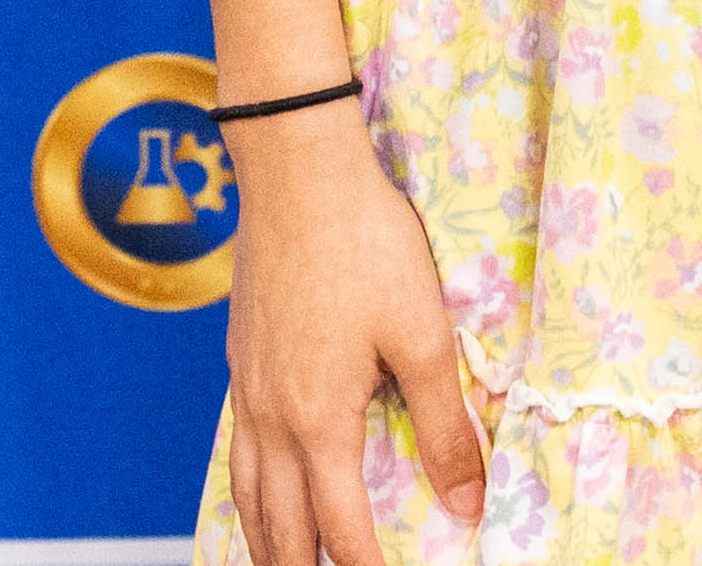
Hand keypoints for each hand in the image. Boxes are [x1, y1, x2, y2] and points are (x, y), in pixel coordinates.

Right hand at [222, 103, 489, 565]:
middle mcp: (271, 416)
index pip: (339, 529)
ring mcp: (246, 388)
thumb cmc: (364, 244)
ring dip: (264, 541)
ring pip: (246, 491)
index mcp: (318, 421)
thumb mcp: (423, 336)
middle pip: (278, 525)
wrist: (296, 172)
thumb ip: (444, 425)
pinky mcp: (240, 359)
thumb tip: (465, 502)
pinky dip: (246, 488)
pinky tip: (260, 482)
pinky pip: (236, 448)